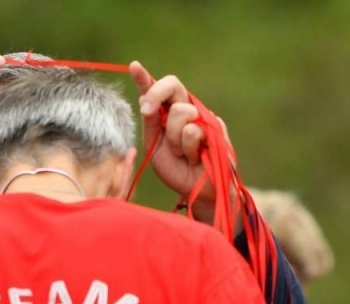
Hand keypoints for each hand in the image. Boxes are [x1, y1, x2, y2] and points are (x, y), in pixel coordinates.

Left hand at [128, 61, 232, 224]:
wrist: (198, 191)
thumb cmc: (176, 170)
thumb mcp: (154, 147)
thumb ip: (151, 123)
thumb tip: (145, 100)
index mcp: (166, 113)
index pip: (156, 89)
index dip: (144, 77)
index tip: (134, 66)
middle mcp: (185, 109)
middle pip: (172, 85)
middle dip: (156, 95)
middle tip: (148, 112)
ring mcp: (201, 117)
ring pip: (181, 111)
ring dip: (175, 138)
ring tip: (183, 154)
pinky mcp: (216, 127)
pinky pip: (193, 130)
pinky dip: (188, 148)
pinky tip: (195, 158)